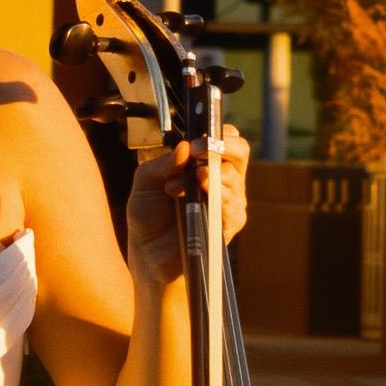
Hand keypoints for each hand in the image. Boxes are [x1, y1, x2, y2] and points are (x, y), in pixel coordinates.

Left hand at [134, 124, 252, 264]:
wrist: (148, 253)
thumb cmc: (149, 216)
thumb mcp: (145, 182)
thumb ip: (163, 163)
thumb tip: (183, 147)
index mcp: (203, 165)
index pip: (225, 139)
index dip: (217, 133)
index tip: (196, 139)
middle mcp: (220, 180)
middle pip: (240, 152)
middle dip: (221, 146)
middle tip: (198, 150)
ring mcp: (228, 202)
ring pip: (234, 177)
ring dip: (208, 175)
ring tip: (183, 183)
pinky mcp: (228, 224)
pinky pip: (233, 205)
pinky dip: (217, 196)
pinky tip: (202, 193)